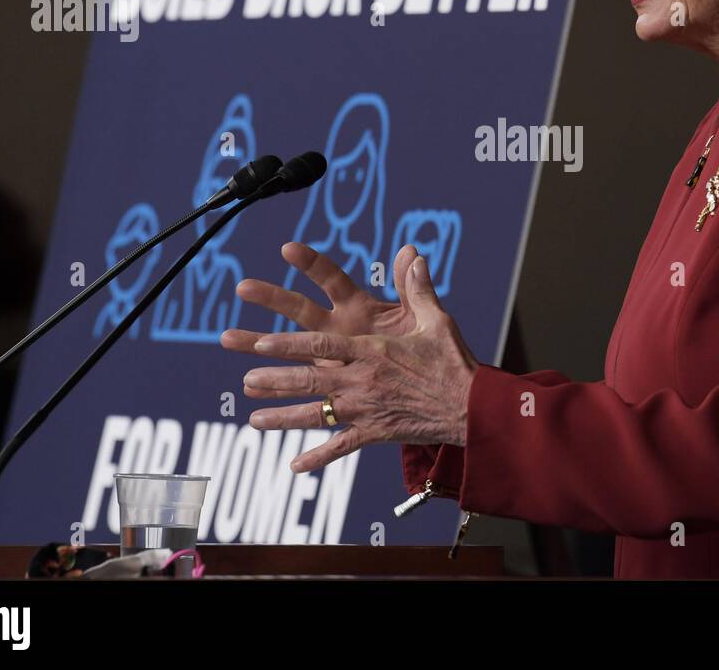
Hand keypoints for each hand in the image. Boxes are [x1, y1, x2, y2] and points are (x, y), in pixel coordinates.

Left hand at [219, 242, 478, 473]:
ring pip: (318, 414)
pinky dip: (318, 457)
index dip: (290, 345)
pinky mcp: (376, 432)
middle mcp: (364, 381)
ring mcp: (367, 409)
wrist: (472, 408)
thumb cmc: (454, 361)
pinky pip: (342, 446)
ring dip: (284, 418)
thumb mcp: (436, 320)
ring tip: (254, 420)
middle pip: (311, 380)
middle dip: (275, 379)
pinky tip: (294, 466)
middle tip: (246, 379)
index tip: (263, 343)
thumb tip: (413, 253)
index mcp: (373, 350)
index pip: (323, 346)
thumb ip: (418, 288)